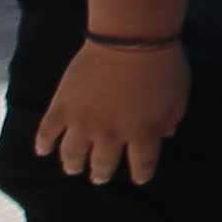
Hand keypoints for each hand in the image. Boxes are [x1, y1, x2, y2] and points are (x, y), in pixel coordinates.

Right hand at [32, 38, 191, 185]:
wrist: (130, 41)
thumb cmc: (163, 66)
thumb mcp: (179, 97)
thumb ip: (171, 119)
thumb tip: (166, 134)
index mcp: (143, 135)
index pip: (142, 165)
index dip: (141, 174)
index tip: (138, 179)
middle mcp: (111, 135)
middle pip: (104, 163)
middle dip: (102, 173)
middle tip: (99, 178)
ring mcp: (83, 123)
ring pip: (73, 153)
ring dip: (72, 163)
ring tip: (73, 169)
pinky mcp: (63, 107)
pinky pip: (47, 131)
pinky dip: (43, 143)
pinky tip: (42, 151)